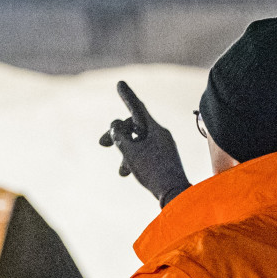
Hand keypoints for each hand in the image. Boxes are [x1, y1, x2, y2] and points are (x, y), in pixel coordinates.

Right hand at [98, 81, 190, 206]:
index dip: (127, 95)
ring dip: (125, 152)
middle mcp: (160, 134)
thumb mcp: (130, 153)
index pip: (137, 107)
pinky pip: (145, 152)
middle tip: (100, 143)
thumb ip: (119, 137)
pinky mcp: (164, 158)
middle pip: (134, 127)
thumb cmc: (153, 173)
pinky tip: (128, 173)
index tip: (119, 83)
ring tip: (122, 171)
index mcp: (155, 129)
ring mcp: (163, 146)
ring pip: (138, 142)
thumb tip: (115, 126)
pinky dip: (134, 159)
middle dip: (116, 134)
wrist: (176, 194)